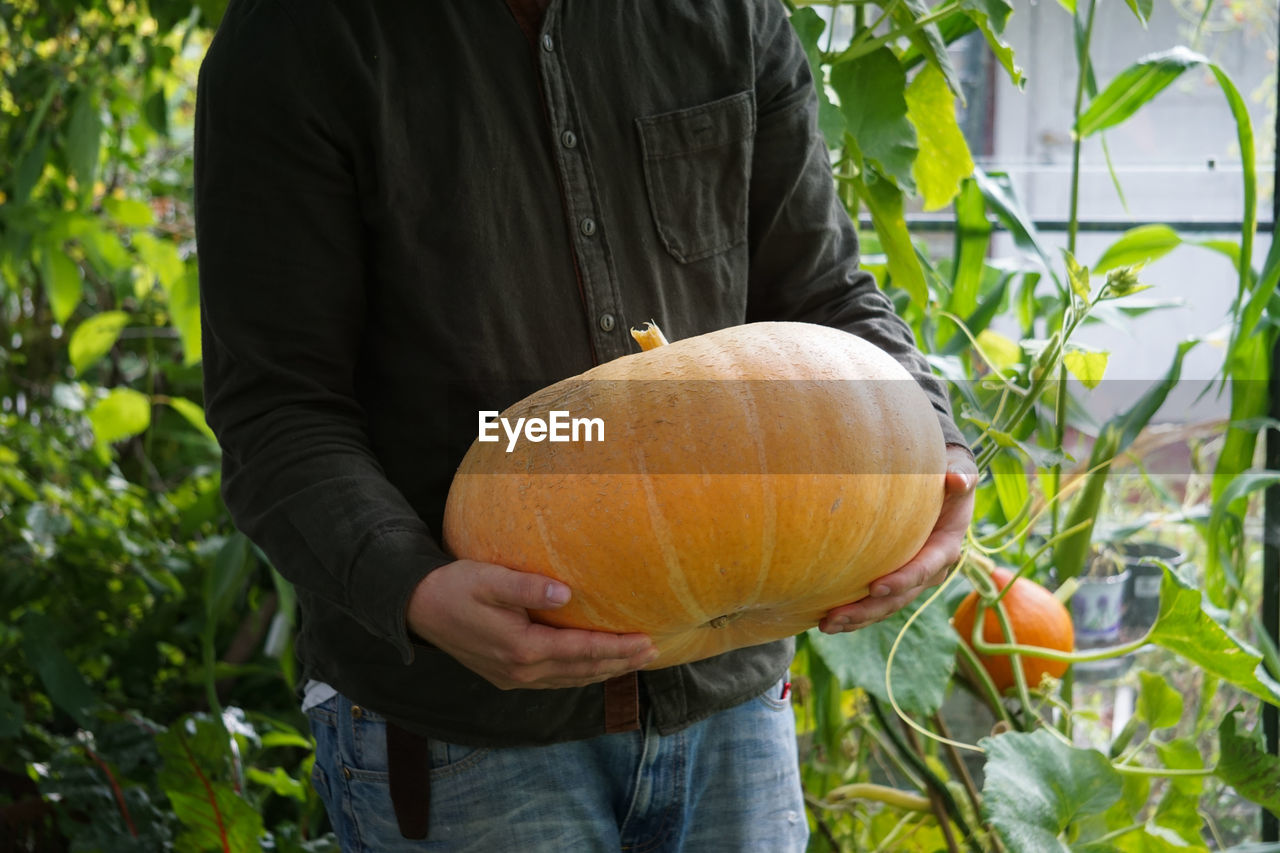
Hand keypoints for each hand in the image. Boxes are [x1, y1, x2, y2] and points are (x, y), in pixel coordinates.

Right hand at [406, 560, 658, 689]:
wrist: (417, 607)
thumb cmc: (455, 586)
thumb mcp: (489, 578)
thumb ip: (527, 587)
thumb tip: (565, 593)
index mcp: (522, 648)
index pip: (582, 651)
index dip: (617, 647)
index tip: (648, 640)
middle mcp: (521, 671)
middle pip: (583, 670)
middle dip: (620, 661)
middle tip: (654, 651)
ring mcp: (514, 678)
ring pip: (571, 679)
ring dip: (605, 671)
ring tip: (634, 660)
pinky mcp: (507, 676)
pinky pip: (555, 680)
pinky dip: (581, 674)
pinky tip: (594, 666)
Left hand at [818, 445, 977, 633]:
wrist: (941, 485)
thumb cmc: (945, 475)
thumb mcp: (957, 471)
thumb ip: (960, 475)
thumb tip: (957, 480)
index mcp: (944, 548)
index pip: (923, 569)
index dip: (902, 580)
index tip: (875, 587)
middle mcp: (929, 571)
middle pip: (898, 598)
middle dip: (867, 610)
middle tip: (835, 617)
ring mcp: (911, 579)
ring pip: (884, 606)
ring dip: (856, 618)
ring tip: (825, 625)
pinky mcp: (895, 579)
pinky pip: (875, 601)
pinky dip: (854, 612)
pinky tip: (826, 618)